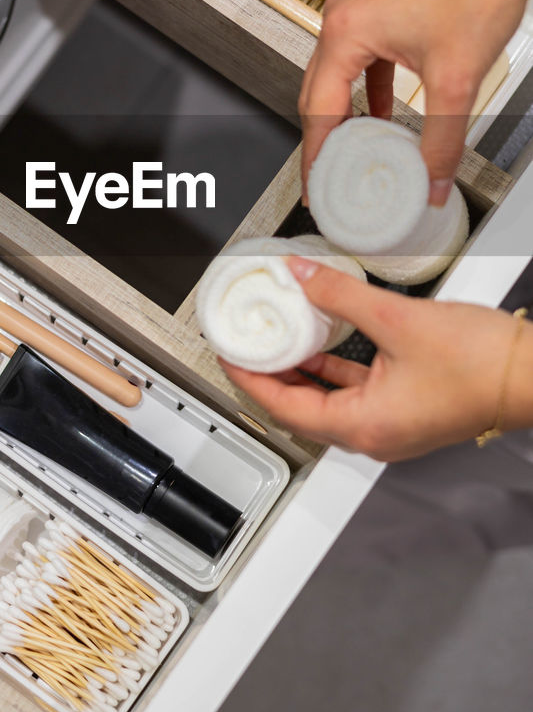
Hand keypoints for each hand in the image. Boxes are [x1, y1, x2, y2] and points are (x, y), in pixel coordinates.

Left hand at [220, 256, 532, 461]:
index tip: (228, 357)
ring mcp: (392, 424)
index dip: (250, 381)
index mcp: (365, 426)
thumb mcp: (398, 320)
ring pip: (329, 401)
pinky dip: (333, 369)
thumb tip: (303, 276)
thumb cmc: (483, 366)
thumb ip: (341, 295)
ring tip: (277, 341)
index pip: (285, 408)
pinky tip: (324, 343)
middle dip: (271, 377)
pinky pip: (356, 391)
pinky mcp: (408, 407)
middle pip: (302, 410)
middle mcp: (375, 435)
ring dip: (302, 372)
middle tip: (247, 347)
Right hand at [299, 0, 532, 206]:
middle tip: (330, 179)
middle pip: (318, 95)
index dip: (316, 156)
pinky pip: (361, 63)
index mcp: (346, 31)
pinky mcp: (379, 10)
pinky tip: (381, 115)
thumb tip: (434, 180)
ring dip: (347, 117)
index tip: (314, 187)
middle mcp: (343, 18)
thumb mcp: (458, 77)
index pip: (318, 111)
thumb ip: (444, 139)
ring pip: (339, 79)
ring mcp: (359, 11)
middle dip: (325, 141)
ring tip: (354, 154)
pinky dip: (367, 93)